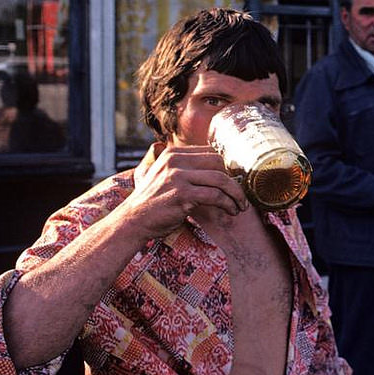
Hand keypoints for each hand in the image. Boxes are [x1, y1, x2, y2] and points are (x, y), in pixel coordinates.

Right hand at [123, 144, 249, 239]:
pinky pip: (215, 196)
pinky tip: (231, 211)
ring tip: (240, 206)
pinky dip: (228, 204)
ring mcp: (178, 176)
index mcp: (173, 153)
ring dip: (236, 194)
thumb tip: (206, 162)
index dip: (226, 167)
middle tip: (240, 195)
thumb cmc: (152, 202)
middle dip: (234, 180)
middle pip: (219, 163)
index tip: (233, 181)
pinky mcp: (182, 194)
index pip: (210, 152)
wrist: (133, 221)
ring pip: (221, 179)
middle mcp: (175, 161)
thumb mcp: (160, 175)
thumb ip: (178, 166)